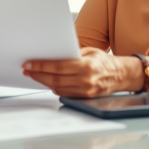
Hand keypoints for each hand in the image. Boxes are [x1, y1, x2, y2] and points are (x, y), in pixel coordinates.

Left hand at [22, 47, 137, 97]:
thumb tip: (52, 53)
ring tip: (34, 75)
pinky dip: (54, 87)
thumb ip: (72, 53)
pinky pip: (64, 93)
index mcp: (86, 66)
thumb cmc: (104, 61)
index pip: (58, 67)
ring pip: (58, 88)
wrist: (121, 75)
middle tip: (27, 70)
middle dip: (38, 74)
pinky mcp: (84, 97)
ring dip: (43, 82)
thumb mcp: (90, 51)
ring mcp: (85, 91)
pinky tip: (47, 82)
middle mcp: (86, 80)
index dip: (41, 66)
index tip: (29, 64)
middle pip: (55, 79)